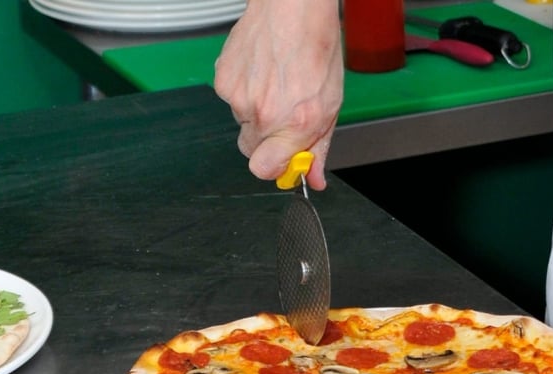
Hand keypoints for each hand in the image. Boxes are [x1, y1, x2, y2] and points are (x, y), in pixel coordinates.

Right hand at [214, 0, 343, 189]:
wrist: (292, 10)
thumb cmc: (315, 49)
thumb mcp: (329, 105)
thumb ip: (318, 146)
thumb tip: (314, 178)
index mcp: (294, 124)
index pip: (264, 170)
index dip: (274, 168)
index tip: (284, 161)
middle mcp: (263, 114)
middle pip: (252, 151)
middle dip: (267, 142)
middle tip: (283, 118)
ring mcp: (238, 97)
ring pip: (243, 123)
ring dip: (257, 113)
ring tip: (276, 85)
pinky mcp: (223, 80)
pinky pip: (231, 100)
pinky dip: (244, 92)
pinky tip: (262, 73)